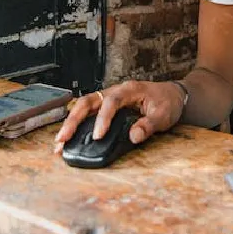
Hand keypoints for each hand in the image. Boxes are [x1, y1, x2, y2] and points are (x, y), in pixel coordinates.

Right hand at [53, 80, 185, 154]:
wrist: (172, 95)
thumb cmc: (167, 103)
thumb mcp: (164, 115)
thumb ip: (149, 125)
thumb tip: (133, 136)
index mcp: (129, 89)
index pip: (111, 101)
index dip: (103, 118)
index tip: (98, 136)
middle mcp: (115, 91)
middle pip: (89, 100)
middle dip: (74, 120)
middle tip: (63, 139)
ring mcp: (109, 98)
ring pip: (84, 106)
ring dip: (71, 123)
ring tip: (59, 143)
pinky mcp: (107, 107)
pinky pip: (88, 113)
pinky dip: (77, 125)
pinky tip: (69, 139)